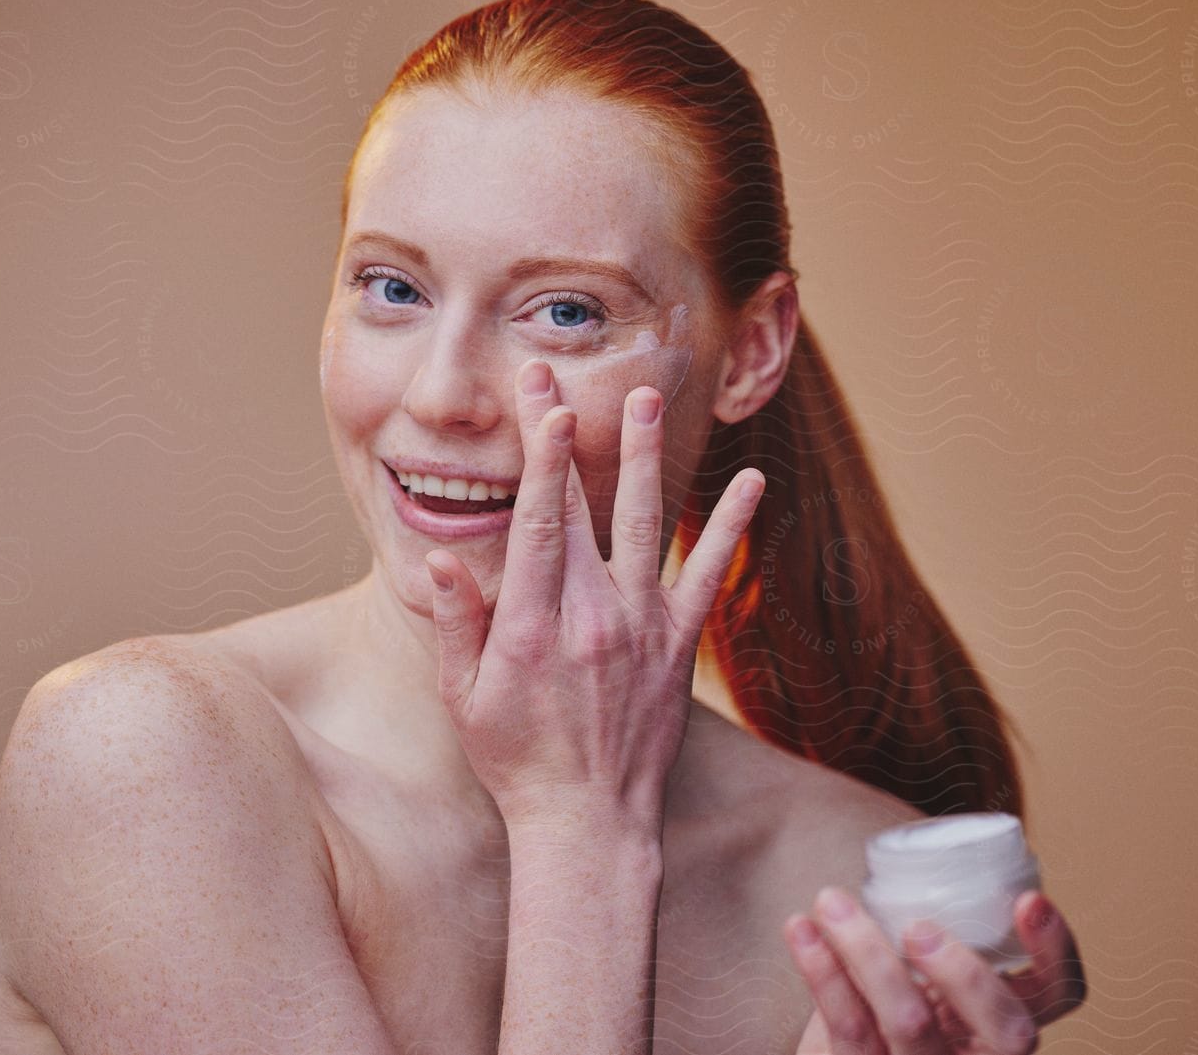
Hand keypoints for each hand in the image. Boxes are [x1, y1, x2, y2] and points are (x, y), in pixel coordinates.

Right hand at [425, 358, 763, 831]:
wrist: (589, 822)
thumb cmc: (516, 762)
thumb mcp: (464, 697)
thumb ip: (459, 623)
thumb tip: (447, 558)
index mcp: (532, 624)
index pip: (538, 521)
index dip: (543, 458)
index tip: (546, 406)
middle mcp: (590, 615)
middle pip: (580, 506)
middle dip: (569, 435)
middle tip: (559, 375)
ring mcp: (640, 627)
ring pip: (642, 524)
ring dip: (644, 457)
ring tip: (646, 398)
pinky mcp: (677, 646)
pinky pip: (707, 576)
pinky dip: (729, 529)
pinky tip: (750, 485)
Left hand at [783, 887, 1086, 1053]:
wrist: (840, 1054)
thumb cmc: (880, 1003)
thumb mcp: (921, 974)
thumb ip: (935, 929)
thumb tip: (920, 849)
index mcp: (1000, 1024)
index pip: (1060, 994)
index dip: (1055, 951)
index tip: (1028, 899)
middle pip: (1011, 1032)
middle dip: (970, 974)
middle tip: (918, 928)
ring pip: (911, 1022)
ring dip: (867, 950)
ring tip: (831, 900)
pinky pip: (848, 1028)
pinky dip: (820, 969)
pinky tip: (800, 928)